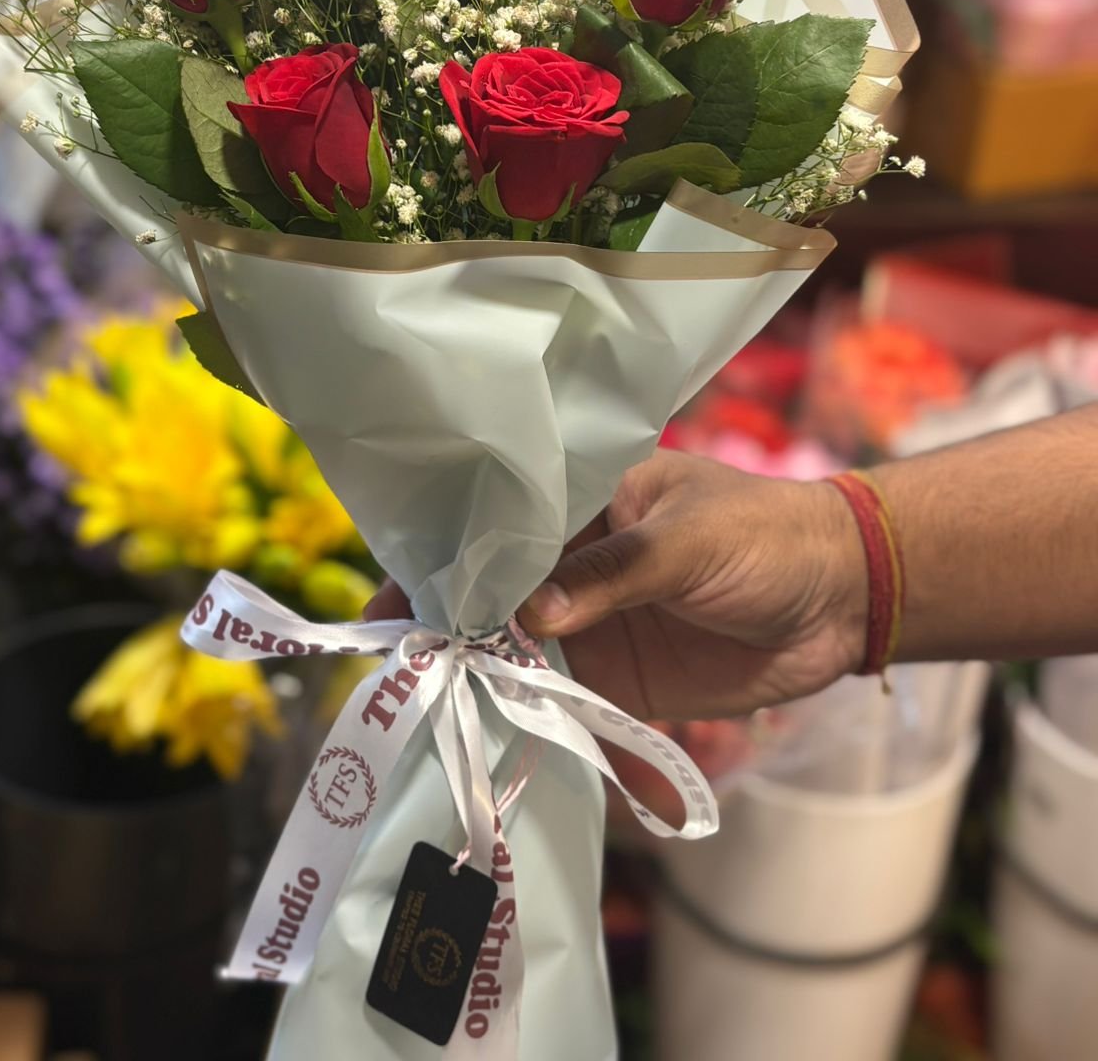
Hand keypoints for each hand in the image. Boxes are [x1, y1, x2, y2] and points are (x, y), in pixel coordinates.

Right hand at [366, 449, 866, 719]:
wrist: (843, 601)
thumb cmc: (767, 537)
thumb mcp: (688, 538)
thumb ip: (613, 572)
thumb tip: (533, 614)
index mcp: (583, 498)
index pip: (498, 518)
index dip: (446, 548)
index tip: (393, 588)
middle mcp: (572, 559)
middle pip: (490, 587)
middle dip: (442, 618)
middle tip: (388, 656)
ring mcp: (589, 622)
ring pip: (513, 646)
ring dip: (473, 671)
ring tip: (417, 700)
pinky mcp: (614, 680)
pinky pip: (557, 699)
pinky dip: (523, 716)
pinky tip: (480, 733)